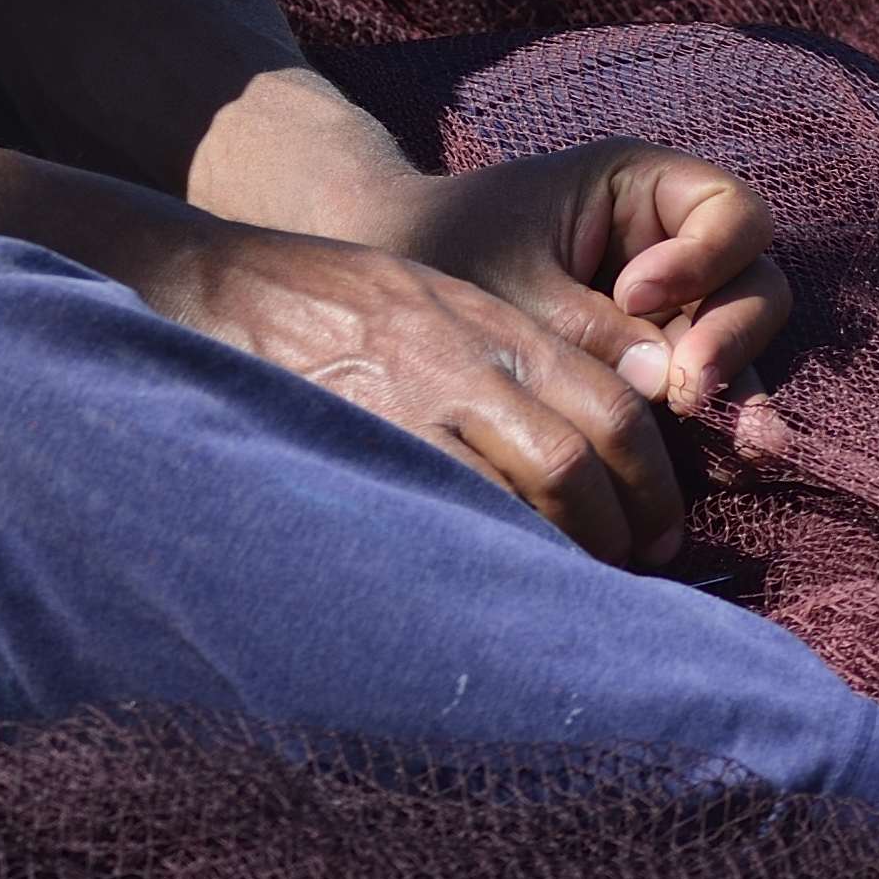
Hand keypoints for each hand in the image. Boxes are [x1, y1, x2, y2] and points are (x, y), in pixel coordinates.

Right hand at [140, 207, 707, 566]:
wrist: (218, 285)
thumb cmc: (333, 299)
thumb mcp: (435, 300)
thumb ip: (507, 357)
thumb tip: (591, 449)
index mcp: (492, 323)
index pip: (611, 405)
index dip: (652, 482)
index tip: (660, 532)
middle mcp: (464, 362)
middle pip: (582, 461)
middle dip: (623, 532)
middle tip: (631, 574)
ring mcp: (410, 407)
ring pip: (530, 495)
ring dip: (566, 554)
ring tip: (571, 594)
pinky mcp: (360, 445)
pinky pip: (448, 517)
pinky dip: (487, 559)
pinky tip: (493, 590)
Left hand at [400, 145, 787, 429]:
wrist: (386, 301)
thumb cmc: (447, 257)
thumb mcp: (518, 292)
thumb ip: (596, 335)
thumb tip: (679, 390)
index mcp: (639, 188)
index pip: (728, 212)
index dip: (706, 258)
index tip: (635, 299)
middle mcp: (669, 245)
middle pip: (752, 281)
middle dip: (730, 336)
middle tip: (687, 391)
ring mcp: (670, 308)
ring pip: (737, 342)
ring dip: (734, 388)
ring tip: (734, 448)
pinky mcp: (654, 364)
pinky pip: (704, 387)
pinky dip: (712, 421)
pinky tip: (723, 463)